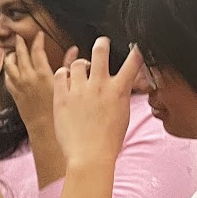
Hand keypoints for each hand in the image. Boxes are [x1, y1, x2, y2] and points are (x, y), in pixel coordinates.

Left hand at [3, 32, 74, 136]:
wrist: (45, 128)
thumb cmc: (60, 108)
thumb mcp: (67, 84)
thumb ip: (69, 65)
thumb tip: (74, 50)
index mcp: (42, 73)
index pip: (37, 51)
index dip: (37, 41)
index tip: (39, 34)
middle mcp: (28, 78)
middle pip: (20, 55)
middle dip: (19, 44)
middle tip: (19, 36)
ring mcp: (19, 86)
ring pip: (10, 66)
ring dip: (10, 57)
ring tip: (12, 52)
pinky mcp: (14, 95)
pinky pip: (8, 80)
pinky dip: (8, 72)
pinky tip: (10, 71)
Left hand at [52, 37, 140, 170]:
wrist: (89, 155)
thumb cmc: (108, 141)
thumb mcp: (123, 115)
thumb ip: (121, 96)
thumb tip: (121, 86)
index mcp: (119, 90)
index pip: (133, 63)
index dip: (136, 51)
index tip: (135, 45)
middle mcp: (99, 85)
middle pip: (100, 52)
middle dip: (102, 43)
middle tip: (101, 42)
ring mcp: (79, 90)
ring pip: (78, 63)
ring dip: (80, 63)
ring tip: (80, 69)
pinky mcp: (62, 96)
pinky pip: (60, 74)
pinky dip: (64, 73)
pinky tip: (65, 78)